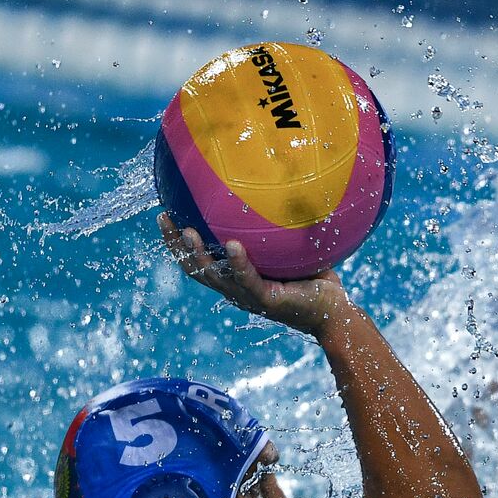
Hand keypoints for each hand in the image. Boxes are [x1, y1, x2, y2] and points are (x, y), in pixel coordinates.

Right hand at [159, 213, 348, 335]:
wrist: (334, 312)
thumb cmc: (314, 279)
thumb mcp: (290, 250)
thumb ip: (276, 227)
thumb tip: (276, 186)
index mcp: (236, 278)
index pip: (199, 259)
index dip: (177, 241)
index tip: (165, 214)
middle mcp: (237, 288)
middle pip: (195, 268)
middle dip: (175, 244)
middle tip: (163, 218)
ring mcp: (250, 296)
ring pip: (215, 276)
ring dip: (200, 254)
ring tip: (189, 231)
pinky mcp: (268, 300)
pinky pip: (248, 279)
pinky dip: (239, 263)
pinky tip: (233, 245)